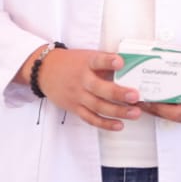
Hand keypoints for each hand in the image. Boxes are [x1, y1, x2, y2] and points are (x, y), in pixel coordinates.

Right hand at [24, 46, 138, 130]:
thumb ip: (106, 62)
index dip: (108, 61)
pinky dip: (105, 123)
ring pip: (98, 106)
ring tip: (135, 113)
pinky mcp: (74, 108)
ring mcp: (77, 96)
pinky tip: (119, 125)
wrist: (45, 71)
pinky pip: (90, 118)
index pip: (97, 60)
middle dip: (118, 93)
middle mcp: (81, 80)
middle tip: (135, 96)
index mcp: (86, 63)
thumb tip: (131, 65)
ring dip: (117, 111)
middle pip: (99, 88)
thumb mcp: (88, 56)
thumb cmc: (73, 63)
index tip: (120, 62)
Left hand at [142, 50, 180, 127]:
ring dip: (153, 107)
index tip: (143, 99)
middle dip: (150, 107)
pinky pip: (171, 111)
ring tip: (137, 95)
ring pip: (168, 115)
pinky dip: (160, 105)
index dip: (157, 108)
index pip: (174, 112)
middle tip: (133, 96)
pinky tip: (150, 95)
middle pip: (168, 115)